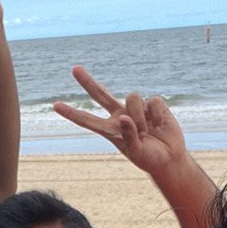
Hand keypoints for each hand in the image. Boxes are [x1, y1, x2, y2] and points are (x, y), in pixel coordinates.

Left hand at [53, 66, 191, 178]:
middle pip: (100, 94)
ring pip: (132, 98)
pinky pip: (152, 101)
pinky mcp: (153, 104)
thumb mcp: (137, 153)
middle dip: (87, 81)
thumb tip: (124, 117)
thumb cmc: (150, 159)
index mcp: (110, 130)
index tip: (55, 106)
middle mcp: (120, 115)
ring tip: (148, 131)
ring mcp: (136, 108)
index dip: (72, 113)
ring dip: (140, 115)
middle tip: (74, 69)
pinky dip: (157, 114)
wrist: (170, 158)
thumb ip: (129, 137)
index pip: (87, 120)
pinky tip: (160, 124)